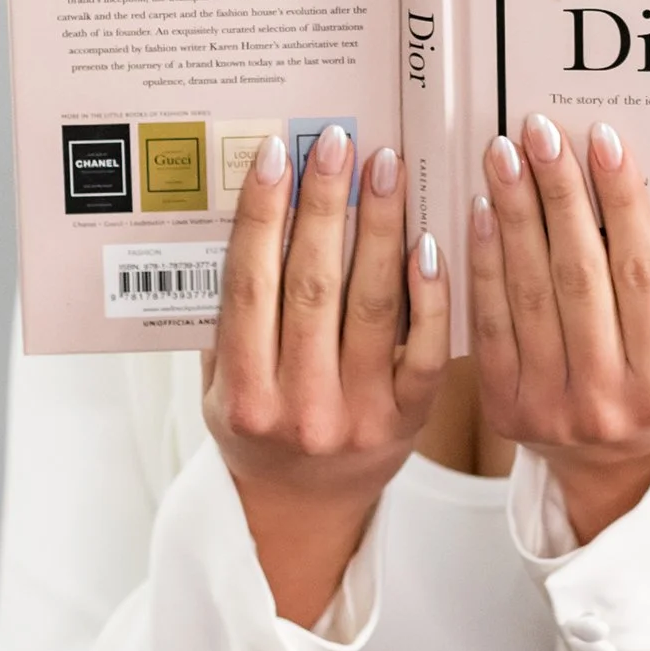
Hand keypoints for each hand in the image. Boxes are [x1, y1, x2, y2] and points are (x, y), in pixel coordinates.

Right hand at [205, 126, 449, 628]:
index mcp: (243, 393)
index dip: (262, 215)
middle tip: (340, 142)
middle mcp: (299, 406)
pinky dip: (428, 290)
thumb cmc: (259, 426)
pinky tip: (428, 239)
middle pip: (314, 284)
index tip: (277, 154)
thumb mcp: (221, 382)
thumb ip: (230, 314)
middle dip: (327, 204)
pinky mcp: (408, 417)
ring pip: (373, 303)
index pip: (250, 286)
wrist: (302, 508)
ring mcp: (358, 413)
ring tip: (385, 168)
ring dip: (381, 227)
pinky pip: (424, 344)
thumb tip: (249, 210)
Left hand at [469, 112, 649, 541]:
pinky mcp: (503, 408)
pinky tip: (480, 212)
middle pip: (578, 275)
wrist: (621, 477)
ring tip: (503, 154)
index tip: (605, 140)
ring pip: (528, 292)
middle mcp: (607, 399)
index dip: (623, 203)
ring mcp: (549, 406)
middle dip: (558, 194)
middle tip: (540, 130)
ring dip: (513, 215)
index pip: (642, 274)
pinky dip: (483, 262)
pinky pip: (489, 322)